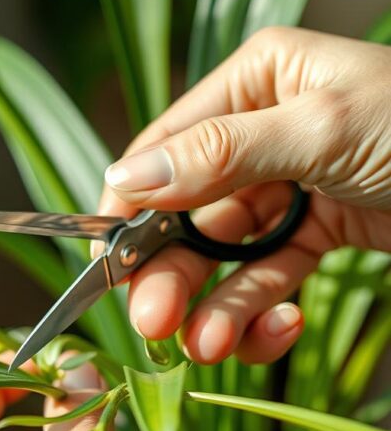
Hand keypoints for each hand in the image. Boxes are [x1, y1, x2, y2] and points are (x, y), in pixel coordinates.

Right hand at [100, 28, 390, 364]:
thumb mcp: (323, 128)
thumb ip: (223, 153)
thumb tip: (125, 177)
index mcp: (255, 82)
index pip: (167, 149)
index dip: (132, 208)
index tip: (107, 264)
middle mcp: (261, 132)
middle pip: (188, 214)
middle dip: (171, 273)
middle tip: (153, 324)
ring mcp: (289, 189)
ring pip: (225, 260)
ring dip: (213, 308)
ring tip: (209, 347)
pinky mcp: (317, 236)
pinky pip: (270, 281)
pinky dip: (262, 314)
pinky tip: (276, 329)